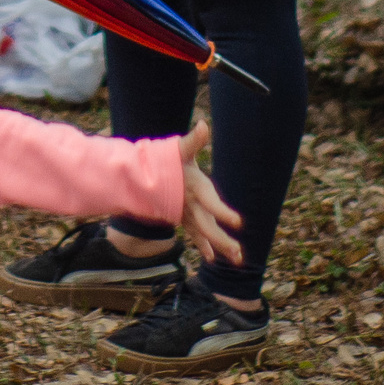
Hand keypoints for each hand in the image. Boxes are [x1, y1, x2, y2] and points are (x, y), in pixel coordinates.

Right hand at [177, 121, 243, 265]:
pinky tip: (212, 258)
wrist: (144, 175)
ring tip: (236, 259)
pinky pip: (195, 235)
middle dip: (222, 240)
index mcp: (195, 188)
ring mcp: (187, 213)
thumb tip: (204, 125)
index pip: (211, 202)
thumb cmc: (167, 159)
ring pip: (204, 233)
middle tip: (237, 253)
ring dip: (219, 246)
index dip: (223, 212)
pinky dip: (204, 245)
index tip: (239, 222)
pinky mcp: (185, 218)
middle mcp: (191, 204)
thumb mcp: (180, 148)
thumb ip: (194, 140)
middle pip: (207, 226)